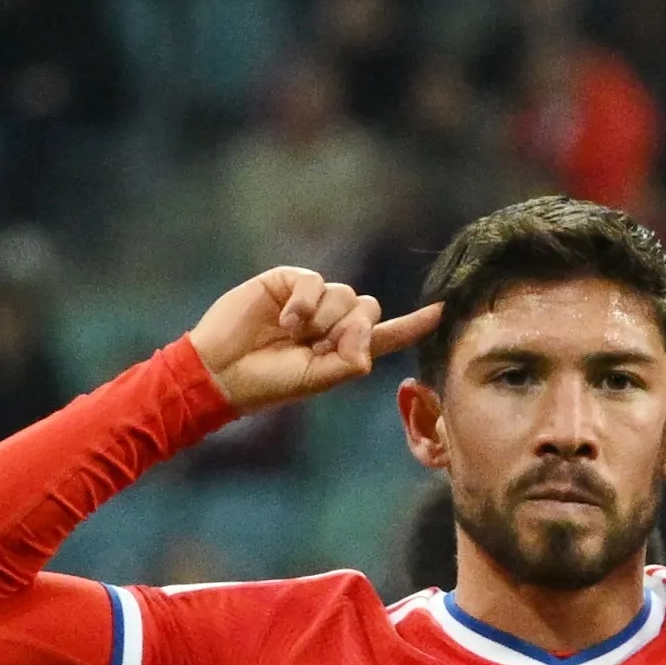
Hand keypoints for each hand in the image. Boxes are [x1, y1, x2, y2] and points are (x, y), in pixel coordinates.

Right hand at [190, 267, 440, 414]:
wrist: (222, 371)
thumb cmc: (269, 383)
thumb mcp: (318, 379)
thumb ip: (351, 359)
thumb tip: (367, 334)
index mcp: (343, 348)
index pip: (386, 333)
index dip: (414, 324)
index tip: (443, 311)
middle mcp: (330, 321)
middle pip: (368, 307)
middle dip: (350, 327)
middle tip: (317, 345)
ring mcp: (310, 301)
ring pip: (345, 294)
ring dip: (322, 318)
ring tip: (291, 336)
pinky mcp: (287, 282)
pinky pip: (316, 281)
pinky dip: (304, 303)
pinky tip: (284, 320)